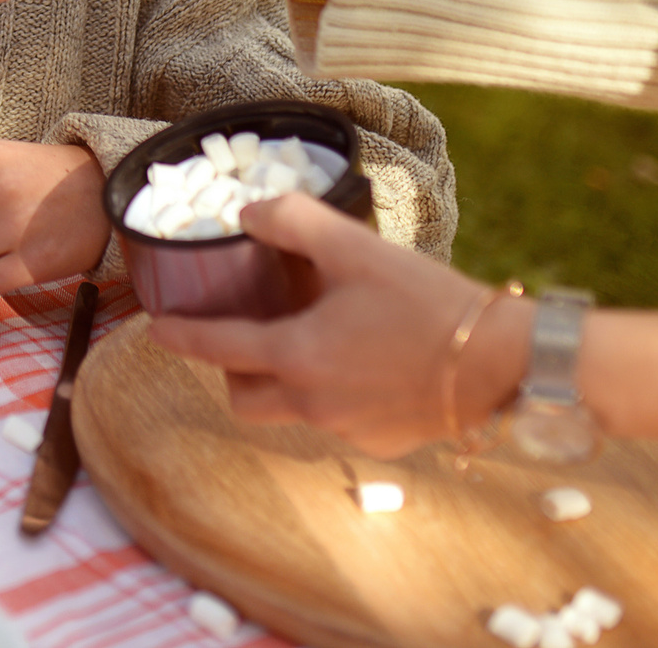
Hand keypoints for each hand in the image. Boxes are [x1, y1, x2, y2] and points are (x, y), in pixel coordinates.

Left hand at [147, 192, 518, 457]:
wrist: (501, 362)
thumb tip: (247, 214)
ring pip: (291, 411)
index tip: (156, 329)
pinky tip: (362, 361)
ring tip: (314, 338)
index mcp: (297, 355)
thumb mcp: (356, 247)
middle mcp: (312, 403)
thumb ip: (293, 222)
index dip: (182, 336)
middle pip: (244, 398)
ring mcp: (346, 429)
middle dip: (234, 371)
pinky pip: (336, 421)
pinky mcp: (379, 443)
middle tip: (250, 333)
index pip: (219, 348)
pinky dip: (333, 394)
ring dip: (286, 381)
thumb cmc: (427, 301)